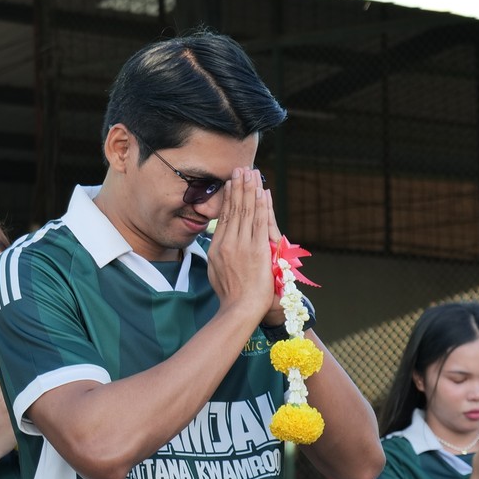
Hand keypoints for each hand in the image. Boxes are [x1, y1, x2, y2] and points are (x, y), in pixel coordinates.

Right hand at [205, 169, 274, 324]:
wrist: (239, 309)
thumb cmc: (230, 297)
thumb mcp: (216, 274)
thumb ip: (217, 258)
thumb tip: (216, 249)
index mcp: (217, 248)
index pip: (225, 217)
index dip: (230, 198)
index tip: (232, 184)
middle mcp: (228, 243)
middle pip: (234, 209)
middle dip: (239, 187)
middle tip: (241, 169)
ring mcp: (242, 245)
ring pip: (246, 211)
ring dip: (249, 190)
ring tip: (251, 173)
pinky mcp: (257, 249)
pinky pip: (259, 222)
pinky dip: (261, 205)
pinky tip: (262, 192)